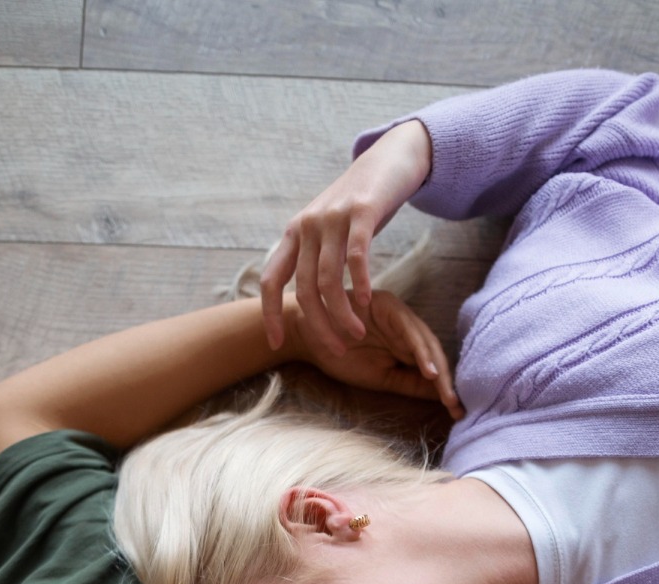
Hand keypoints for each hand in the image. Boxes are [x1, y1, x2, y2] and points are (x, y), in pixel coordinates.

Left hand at [262, 119, 432, 355]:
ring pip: (329, 280)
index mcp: (294, 233)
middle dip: (318, 326)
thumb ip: (316, 259)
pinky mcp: (362, 211)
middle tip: (335, 350)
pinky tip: (367, 303)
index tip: (276, 344)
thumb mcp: (329, 231)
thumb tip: (308, 299)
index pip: (271, 280)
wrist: (389, 159)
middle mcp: (308, 225)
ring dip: (341, 314)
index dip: (269, 315)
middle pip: (304, 290)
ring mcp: (333, 217)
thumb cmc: (360, 205)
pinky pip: (356, 256)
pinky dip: (361, 283)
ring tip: (355, 334)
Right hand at [286, 289, 462, 419]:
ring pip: (426, 342)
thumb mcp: (380, 377)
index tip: (456, 412)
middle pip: (434, 353)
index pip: (432, 364)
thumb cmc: (340, 355)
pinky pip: (408, 328)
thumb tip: (440, 398)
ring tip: (446, 393)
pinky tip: (428, 370)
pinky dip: (419, 350)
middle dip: (447, 381)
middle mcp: (407, 325)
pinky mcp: (387, 304)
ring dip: (438, 368)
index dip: (445, 388)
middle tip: (455, 405)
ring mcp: (398, 313)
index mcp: (406, 341)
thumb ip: (409, 383)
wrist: (306, 335)